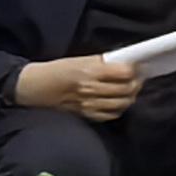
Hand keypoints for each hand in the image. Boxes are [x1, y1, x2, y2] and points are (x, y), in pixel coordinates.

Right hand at [15, 53, 143, 120]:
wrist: (37, 87)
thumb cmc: (58, 70)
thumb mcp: (79, 59)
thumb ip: (102, 63)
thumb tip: (124, 64)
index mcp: (90, 71)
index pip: (123, 73)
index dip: (135, 70)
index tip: (139, 67)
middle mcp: (91, 89)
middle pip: (126, 90)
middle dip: (136, 84)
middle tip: (139, 78)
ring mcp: (89, 105)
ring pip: (121, 104)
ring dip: (130, 97)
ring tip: (131, 90)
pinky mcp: (86, 115)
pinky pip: (110, 115)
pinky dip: (119, 109)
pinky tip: (119, 102)